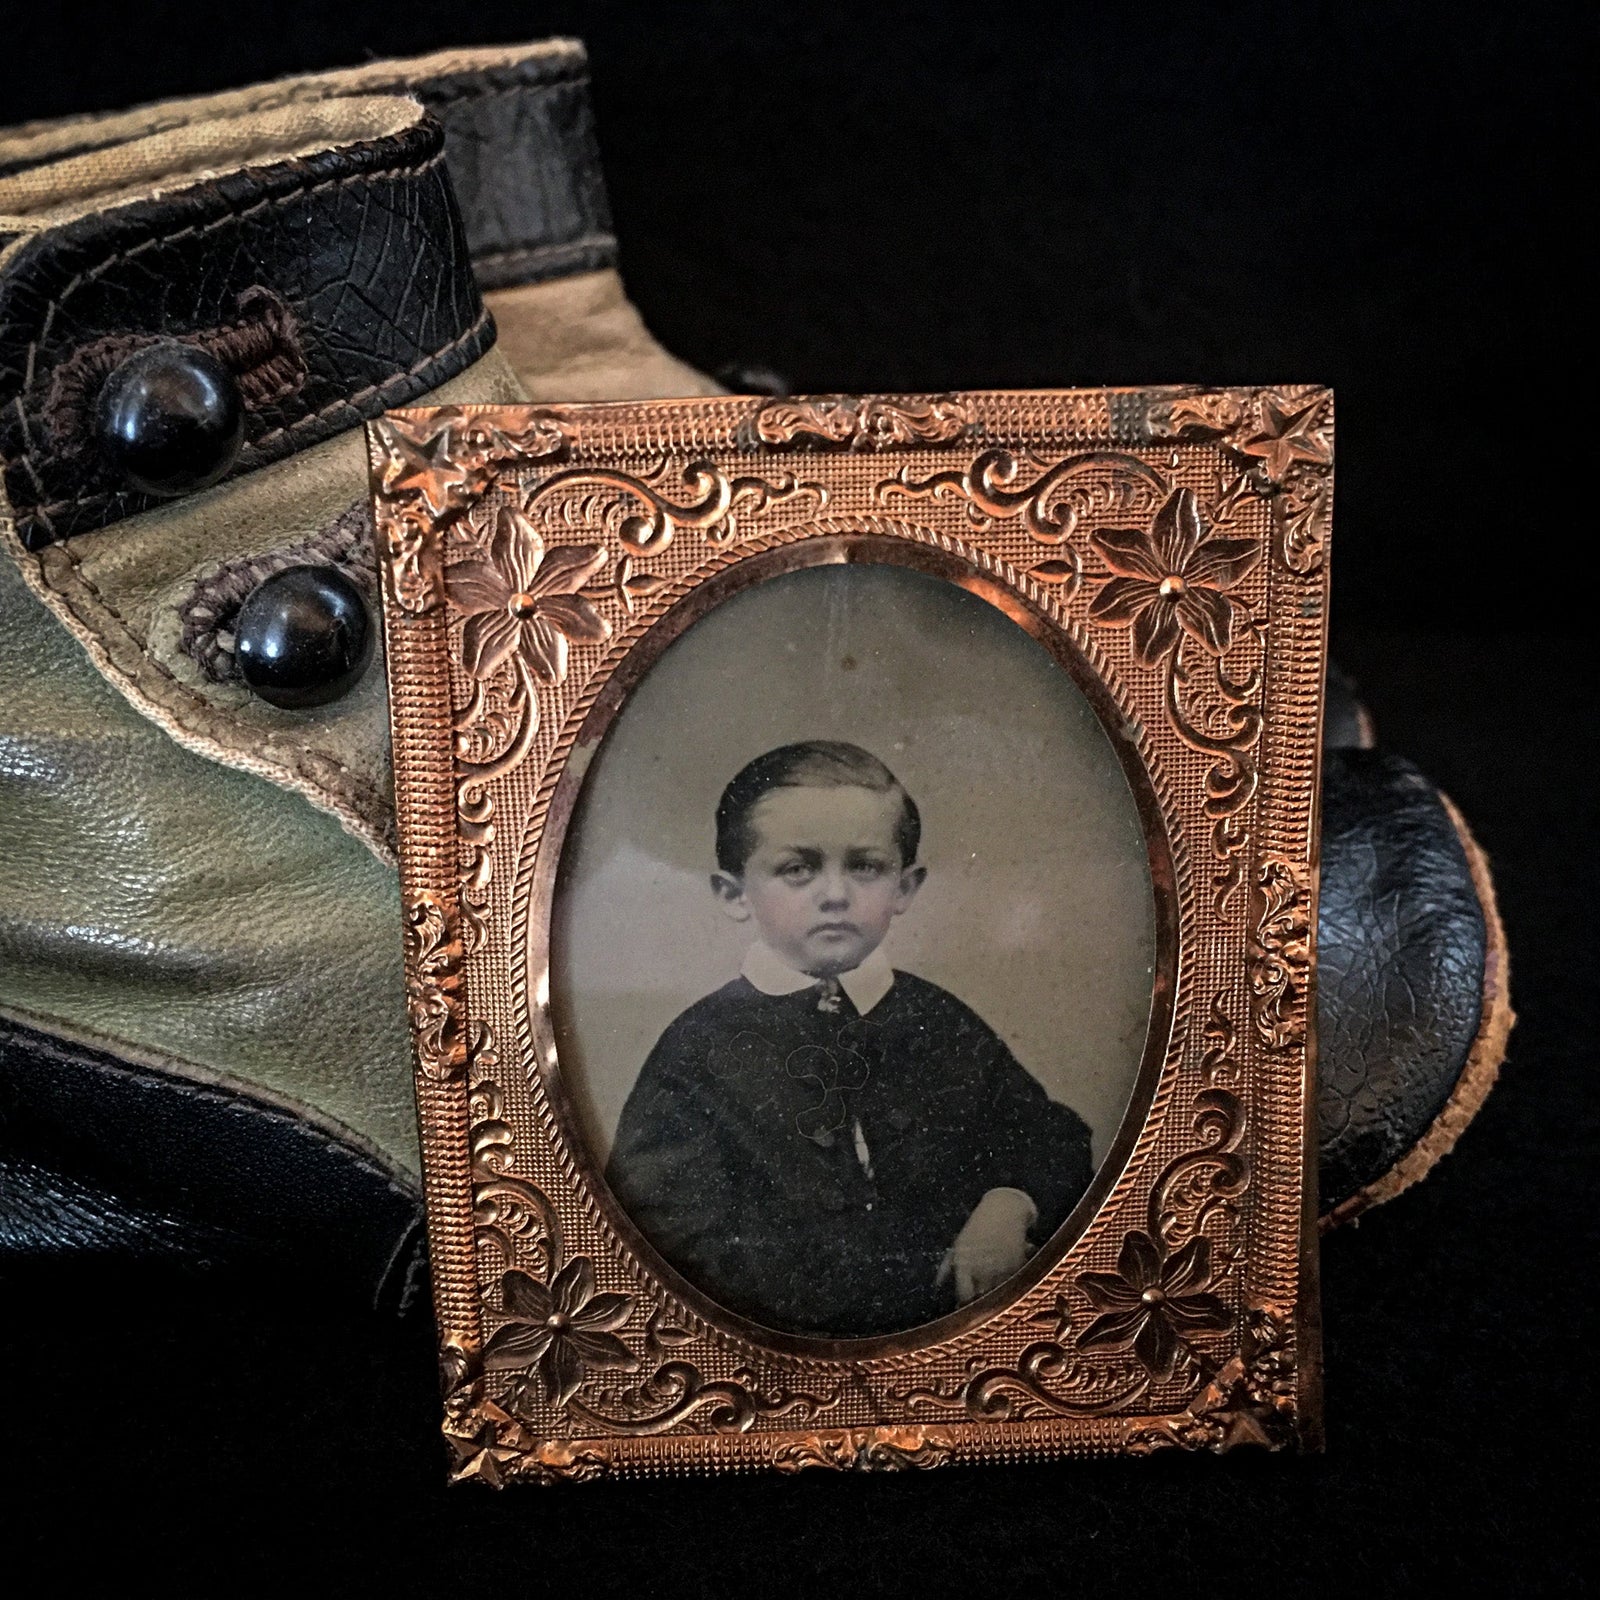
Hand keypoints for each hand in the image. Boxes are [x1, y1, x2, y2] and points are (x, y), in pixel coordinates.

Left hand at [935, 1187, 1037, 1302]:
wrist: (1003, 1209)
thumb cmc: (977, 1227)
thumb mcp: (958, 1244)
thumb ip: (947, 1266)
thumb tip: (938, 1286)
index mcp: (965, 1264)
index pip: (963, 1295)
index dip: (965, 1305)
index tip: (966, 1311)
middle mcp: (982, 1269)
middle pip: (982, 1299)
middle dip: (981, 1305)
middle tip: (982, 1311)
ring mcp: (1001, 1268)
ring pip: (999, 1295)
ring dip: (998, 1300)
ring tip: (997, 1303)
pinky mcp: (1019, 1266)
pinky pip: (1015, 1285)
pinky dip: (1013, 1288)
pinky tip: (1012, 1287)